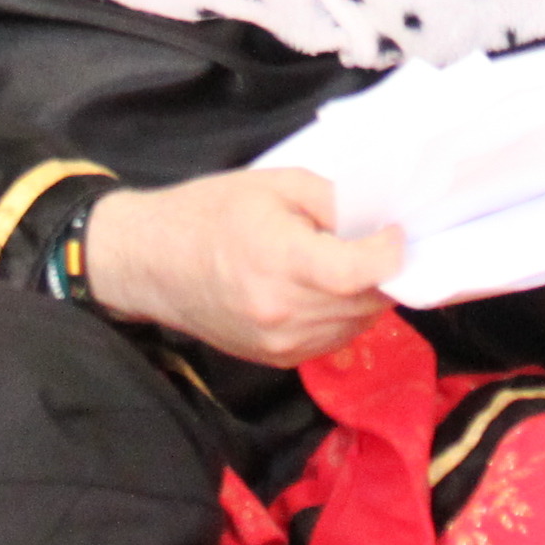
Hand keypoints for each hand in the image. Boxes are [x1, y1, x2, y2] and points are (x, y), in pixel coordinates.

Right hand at [80, 170, 404, 366]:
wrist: (150, 262)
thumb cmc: (209, 212)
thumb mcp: (276, 184)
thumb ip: (335, 201)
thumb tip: (380, 221)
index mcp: (281, 261)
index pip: (361, 273)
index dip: (391, 253)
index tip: (394, 232)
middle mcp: (284, 312)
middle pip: (368, 301)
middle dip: (382, 272)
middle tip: (372, 241)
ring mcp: (282, 343)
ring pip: (358, 325)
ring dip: (365, 296)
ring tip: (343, 262)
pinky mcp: (278, 359)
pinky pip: (335, 339)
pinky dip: (342, 314)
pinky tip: (321, 288)